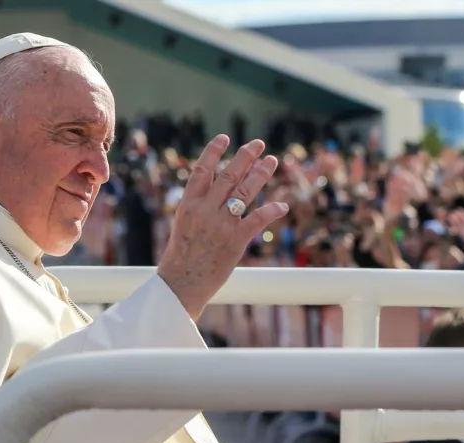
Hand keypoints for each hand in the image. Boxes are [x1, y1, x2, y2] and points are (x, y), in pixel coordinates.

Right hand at [158, 135, 287, 318]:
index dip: (213, 151)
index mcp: (188, 205)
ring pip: (244, 191)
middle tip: (258, 144)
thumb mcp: (183, 225)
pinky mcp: (235, 241)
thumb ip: (198, 206)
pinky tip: (282, 205)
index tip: (225, 137)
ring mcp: (220, 225)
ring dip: (260, 174)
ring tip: (272, 161)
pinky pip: (257, 220)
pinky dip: (271, 211)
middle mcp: (205, 211)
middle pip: (228, 176)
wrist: (181, 285)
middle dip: (245, 157)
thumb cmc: (181, 257)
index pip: (201, 170)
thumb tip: (212, 188)